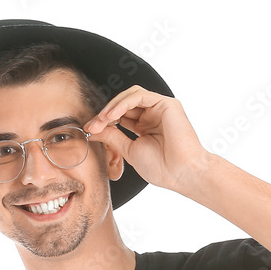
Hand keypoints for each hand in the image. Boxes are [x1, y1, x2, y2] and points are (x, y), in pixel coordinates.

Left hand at [83, 86, 209, 193]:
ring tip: (101, 121)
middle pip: (123, 104)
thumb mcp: (129, 150)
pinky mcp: (166, 103)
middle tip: (91, 126)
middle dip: (105, 114)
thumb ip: (112, 137)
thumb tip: (92, 130)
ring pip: (130, 96)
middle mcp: (153, 115)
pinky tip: (112, 116)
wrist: (181, 173)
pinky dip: (123, 103)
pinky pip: (139, 95)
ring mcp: (160, 107)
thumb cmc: (161, 167)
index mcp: (145, 127)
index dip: (104, 122)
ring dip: (112, 107)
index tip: (89, 130)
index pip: (120, 116)